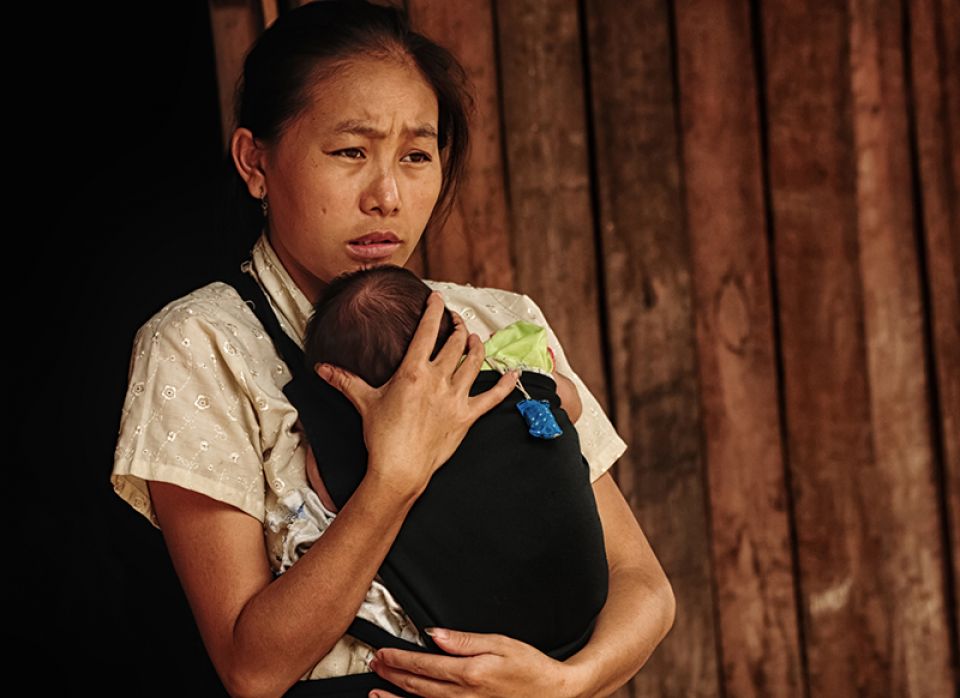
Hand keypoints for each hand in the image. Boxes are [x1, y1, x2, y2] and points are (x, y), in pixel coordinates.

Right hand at [316, 292, 519, 498]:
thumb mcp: (363, 402)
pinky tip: (513, 373)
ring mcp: (455, 397)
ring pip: (474, 362)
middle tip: (456, 320)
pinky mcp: (467, 416)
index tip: (437, 298)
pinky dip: (505, 384)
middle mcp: (438, 380)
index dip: (434, 310)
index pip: (427, 331)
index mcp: (413, 371)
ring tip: (475, 338)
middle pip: (455, 343)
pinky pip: (492, 397)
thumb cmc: (381, 436)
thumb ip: (345, 380)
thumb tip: (321, 368)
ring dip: (477, 346)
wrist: (399, 469)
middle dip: (458, 326)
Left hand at [365, 628, 585, 697]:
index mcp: (469, 673)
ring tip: (376, 693)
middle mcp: (463, 697)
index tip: (384, 653)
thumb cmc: (531, 668)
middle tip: (376, 665)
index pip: (424, 665)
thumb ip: (464, 640)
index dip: (399, 659)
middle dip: (392, 675)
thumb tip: (434, 635)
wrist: (554, 695)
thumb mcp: (500, 644)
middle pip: (418, 686)